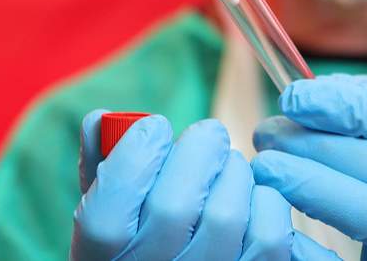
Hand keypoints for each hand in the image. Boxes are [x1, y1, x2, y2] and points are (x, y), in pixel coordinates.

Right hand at [73, 110, 338, 260]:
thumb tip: (101, 118)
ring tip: (228, 165)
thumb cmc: (139, 234)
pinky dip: (266, 202)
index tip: (155, 127)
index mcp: (101, 256)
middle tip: (208, 134)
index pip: (105, 216)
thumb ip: (99, 163)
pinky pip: (267, 237)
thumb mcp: (107, 206)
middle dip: (198, 150)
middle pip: (173, 208)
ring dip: (234, 172)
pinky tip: (251, 197)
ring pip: (225, 216)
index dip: (135, 156)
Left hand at [251, 75, 366, 260]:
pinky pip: (356, 244)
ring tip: (267, 164)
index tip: (293, 97)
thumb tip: (313, 91)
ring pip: (362, 210)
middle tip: (267, 132)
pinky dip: (318, 217)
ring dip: (303, 181)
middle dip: (309, 142)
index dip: (340, 104)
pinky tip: (287, 200)